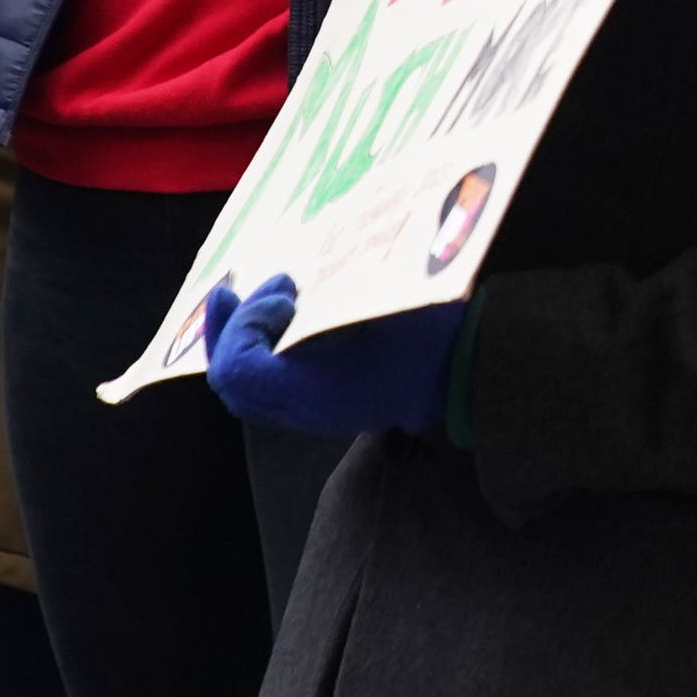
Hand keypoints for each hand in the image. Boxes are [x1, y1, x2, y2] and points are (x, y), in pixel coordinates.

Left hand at [202, 276, 465, 439]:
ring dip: (245, 341)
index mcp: (313, 391)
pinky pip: (270, 387)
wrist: (467, 372)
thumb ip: (323, 301)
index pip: (239, 368)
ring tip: (270, 300)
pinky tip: (288, 319)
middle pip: (232, 384)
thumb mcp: (375, 303)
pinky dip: (265, 352)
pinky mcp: (324, 404)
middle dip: (229, 331)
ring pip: (247, 388)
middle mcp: (304, 410)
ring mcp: (313, 413)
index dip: (245, 324)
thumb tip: (284, 283)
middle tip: (246, 288)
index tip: (283, 290)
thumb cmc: (429, 333)